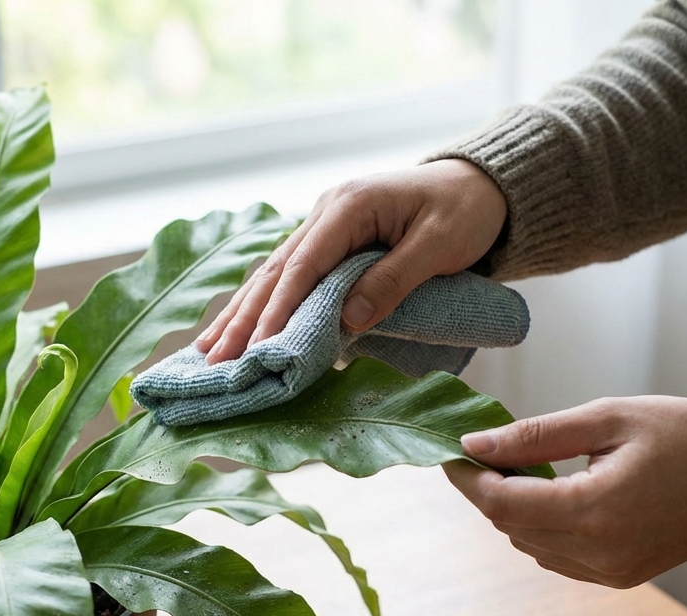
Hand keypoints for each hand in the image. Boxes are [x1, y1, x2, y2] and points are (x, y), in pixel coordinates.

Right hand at [196, 159, 506, 362]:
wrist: (479, 186)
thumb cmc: (465, 211)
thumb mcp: (439, 245)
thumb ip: (393, 280)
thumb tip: (347, 321)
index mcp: (350, 206)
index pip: (304, 265)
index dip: (278, 309)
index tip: (258, 347)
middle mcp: (327, 212)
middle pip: (275, 272)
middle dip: (243, 318)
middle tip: (213, 359)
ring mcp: (324, 226)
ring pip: (272, 276)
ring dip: (241, 315)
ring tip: (207, 351)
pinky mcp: (329, 244)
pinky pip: (288, 278)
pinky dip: (262, 306)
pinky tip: (237, 331)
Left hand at [442, 396, 686, 588]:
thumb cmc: (683, 435)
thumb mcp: (607, 419)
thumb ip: (534, 435)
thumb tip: (474, 445)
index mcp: (595, 512)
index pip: (502, 505)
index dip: (468, 479)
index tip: (451, 450)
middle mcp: (599, 554)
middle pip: (510, 526)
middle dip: (490, 489)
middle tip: (487, 449)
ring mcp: (610, 572)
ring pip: (529, 544)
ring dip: (516, 509)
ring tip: (526, 467)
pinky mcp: (619, 578)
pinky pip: (557, 556)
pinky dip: (543, 526)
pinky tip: (555, 493)